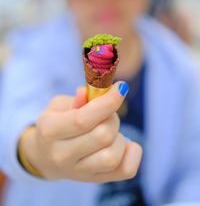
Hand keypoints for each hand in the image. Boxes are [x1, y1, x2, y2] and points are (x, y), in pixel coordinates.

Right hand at [20, 82, 141, 182]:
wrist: (45, 156)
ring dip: (118, 137)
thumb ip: (76, 99)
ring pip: (113, 156)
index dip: (107, 102)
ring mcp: (79, 172)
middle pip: (103, 135)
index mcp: (50, 131)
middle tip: (106, 112)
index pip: (83, 119)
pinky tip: (123, 143)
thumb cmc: (55, 124)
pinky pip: (126, 170)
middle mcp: (62, 155)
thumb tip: (91, 92)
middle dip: (112, 117)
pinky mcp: (95, 179)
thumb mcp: (58, 106)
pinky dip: (132, 153)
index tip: (121, 88)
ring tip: (109, 130)